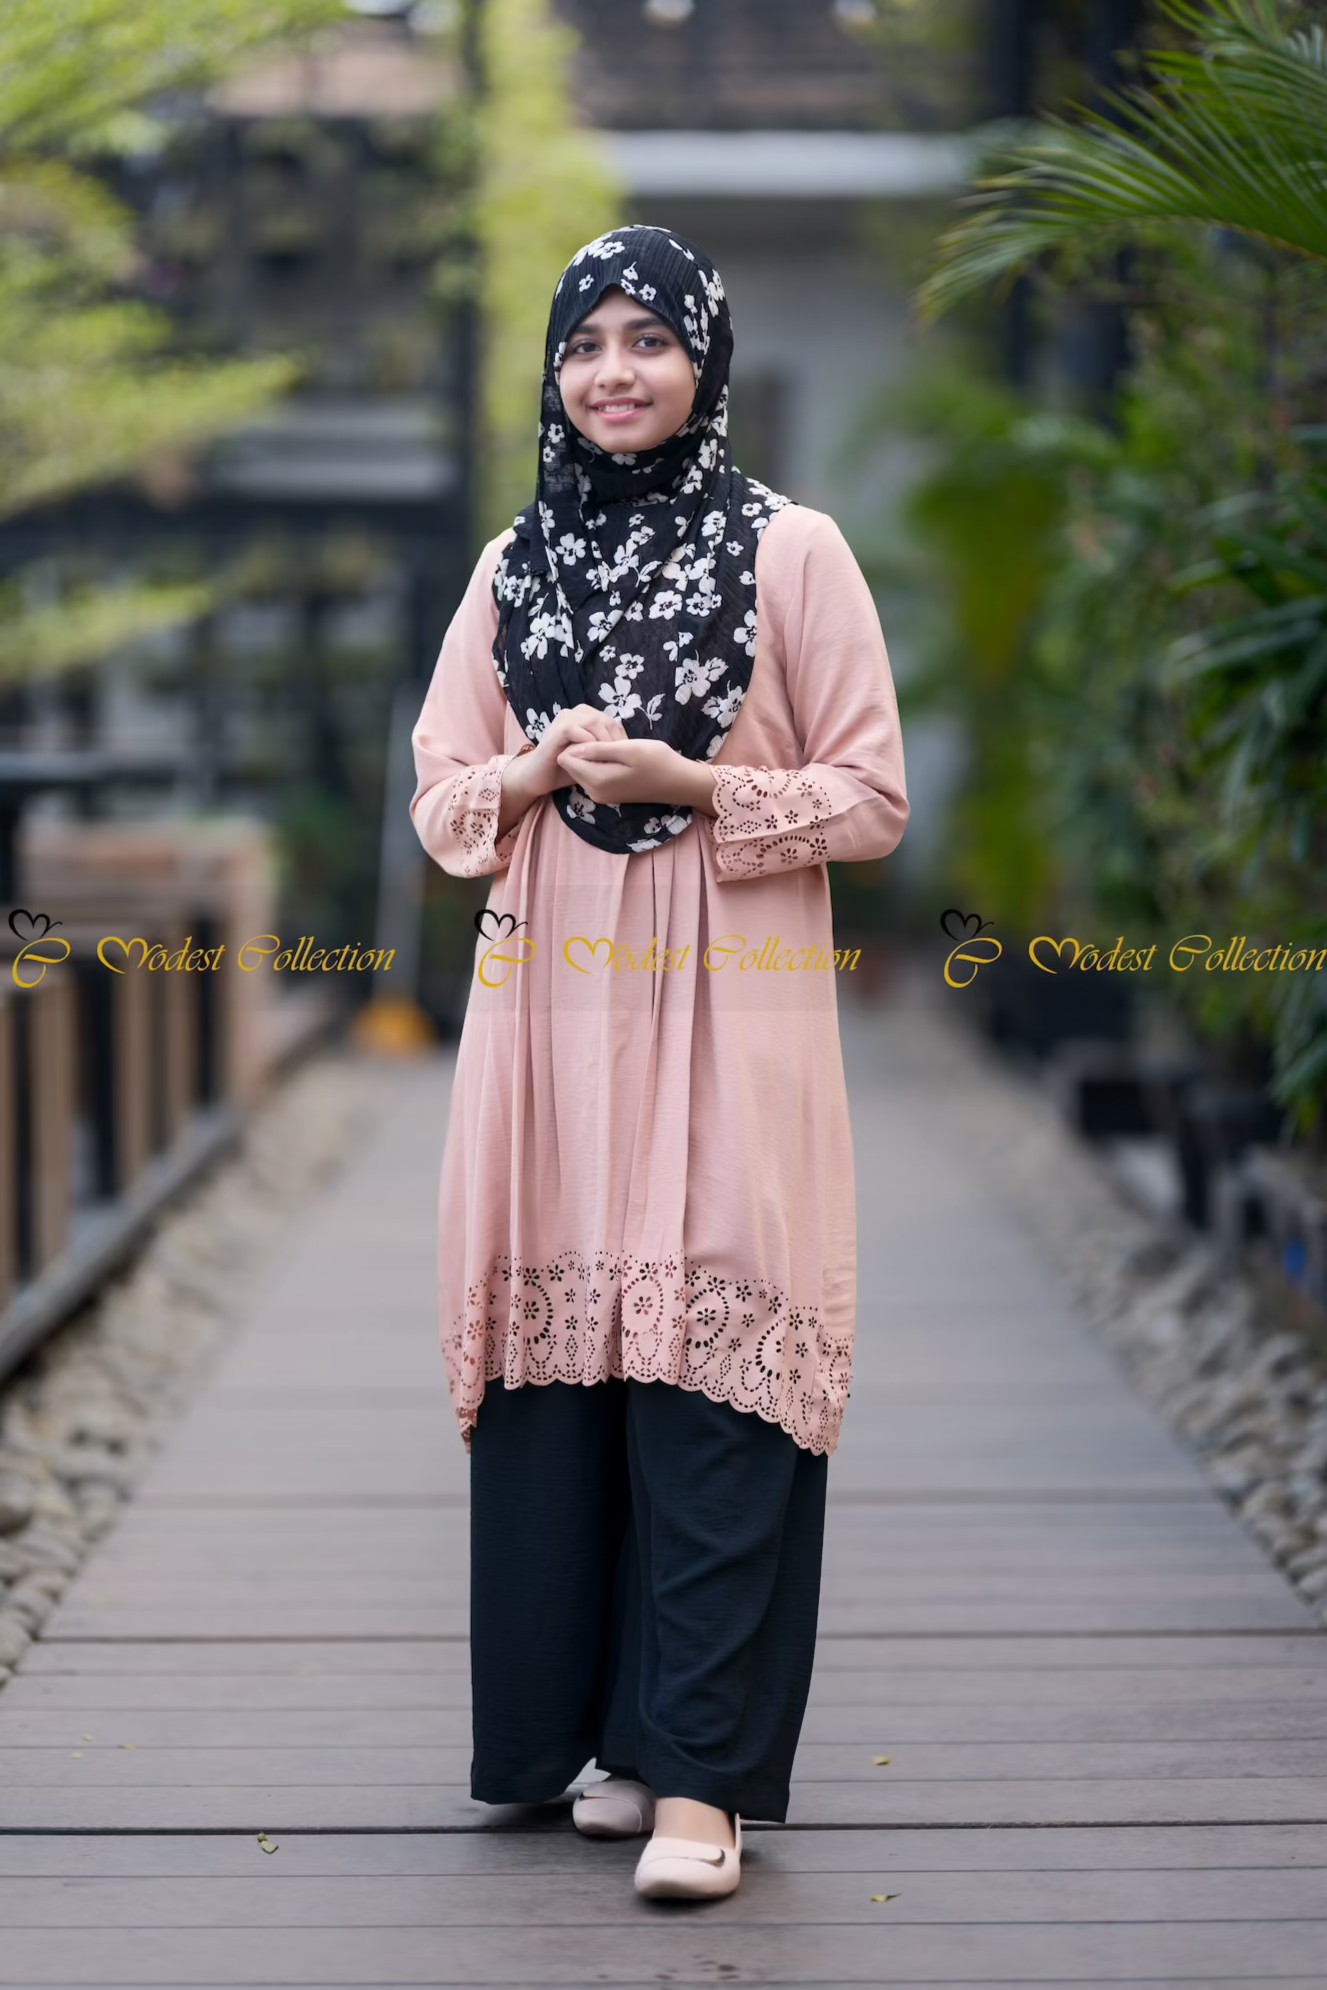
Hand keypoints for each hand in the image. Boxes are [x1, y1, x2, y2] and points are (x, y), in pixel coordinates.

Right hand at [526, 703, 627, 797]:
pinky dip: (586, 744)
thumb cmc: (567, 768)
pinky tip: (592, 759)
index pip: (612, 722)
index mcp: (585, 716)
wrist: (539, 777)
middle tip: (618, 760)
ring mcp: (564, 719)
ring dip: (603, 742)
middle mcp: (575, 713)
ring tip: (607, 760)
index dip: (621, 738)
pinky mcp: (555, 730)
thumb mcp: (592, 758)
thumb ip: (607, 749)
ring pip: (593, 722)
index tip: (624, 758)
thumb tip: (632, 750)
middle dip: (614, 740)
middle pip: (605, 720)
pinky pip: (575, 730)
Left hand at [555, 737, 716, 815]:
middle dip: (581, 749)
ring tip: (613, 747)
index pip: (566, 759)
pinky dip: (598, 763)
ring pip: (581, 769)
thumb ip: (599, 749)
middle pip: (571, 765)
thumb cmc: (657, 760)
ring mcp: (601, 795)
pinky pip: (592, 775)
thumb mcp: (628, 749)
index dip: (576, 742)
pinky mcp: (608, 794)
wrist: (678, 781)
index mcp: (597, 780)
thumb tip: (573, 747)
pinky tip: (616, 756)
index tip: (595, 735)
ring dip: (591, 756)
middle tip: (606, 739)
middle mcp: (594, 792)